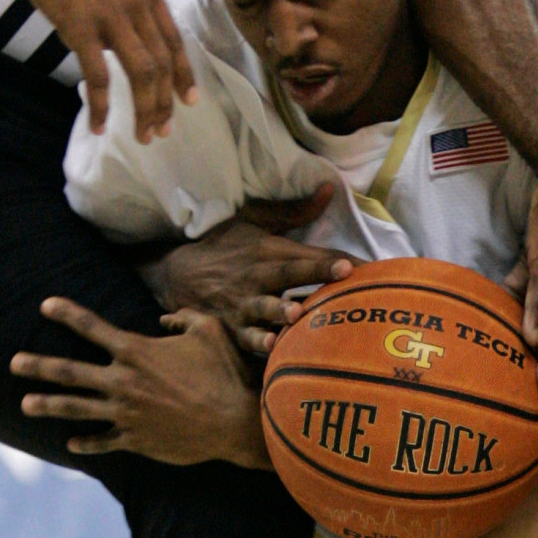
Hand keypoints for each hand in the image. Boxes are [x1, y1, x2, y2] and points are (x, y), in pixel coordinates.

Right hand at [6, 0, 195, 142]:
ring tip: (143, 136)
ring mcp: (111, 16)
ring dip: (144, 110)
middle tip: (162, 131)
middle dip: (166, 103)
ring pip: (140, 74)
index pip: (175, 41)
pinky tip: (99, 125)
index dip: (184, 74)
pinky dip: (101, 105)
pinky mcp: (79, 25)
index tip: (189, 101)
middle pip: (162, 64)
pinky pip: (97, 75)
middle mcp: (138, 6)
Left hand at [11, 298, 268, 466]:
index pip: (93, 328)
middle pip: (69, 372)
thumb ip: (184, 318)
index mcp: (137, 352)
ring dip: (47, 404)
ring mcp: (126, 413)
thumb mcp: (210, 331)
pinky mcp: (136, 439)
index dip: (67, 314)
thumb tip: (166, 318)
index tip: (45, 305)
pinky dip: (86, 442)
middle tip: (14, 362)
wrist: (235, 422)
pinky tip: (70, 442)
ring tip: (25, 404)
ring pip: (75, 408)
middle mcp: (123, 382)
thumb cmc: (225, 373)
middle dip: (38, 365)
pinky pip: (102, 440)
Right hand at [141, 185, 351, 355]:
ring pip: (264, 308)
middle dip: (315, 274)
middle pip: (289, 274)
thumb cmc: (223, 245)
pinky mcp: (232, 327)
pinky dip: (256, 342)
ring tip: (295, 315)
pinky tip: (271, 347)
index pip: (306, 253)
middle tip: (343, 275)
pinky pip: (244, 337)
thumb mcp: (254, 220)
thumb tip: (330, 189)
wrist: (176, 273)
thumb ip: (295, 211)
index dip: (331, 257)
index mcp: (267, 250)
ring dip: (279, 311)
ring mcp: (243, 303)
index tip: (360, 262)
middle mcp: (257, 276)